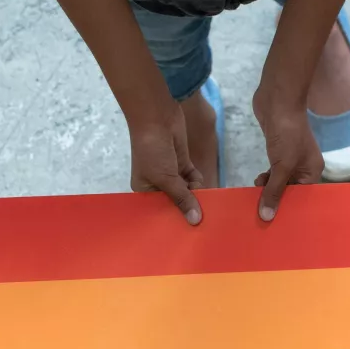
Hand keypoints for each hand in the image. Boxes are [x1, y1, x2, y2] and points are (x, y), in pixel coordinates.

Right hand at [129, 103, 203, 225]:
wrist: (157, 116)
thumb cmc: (152, 150)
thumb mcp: (166, 178)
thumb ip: (182, 199)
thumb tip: (195, 221)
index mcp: (145, 192)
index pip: (160, 212)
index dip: (173, 221)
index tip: (188, 232)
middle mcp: (157, 186)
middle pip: (176, 203)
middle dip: (187, 209)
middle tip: (202, 222)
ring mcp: (171, 174)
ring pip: (187, 192)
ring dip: (196, 195)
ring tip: (205, 202)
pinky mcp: (183, 164)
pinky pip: (193, 180)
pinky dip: (198, 182)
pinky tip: (200, 184)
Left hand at [252, 88, 322, 221]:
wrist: (278, 100)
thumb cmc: (287, 133)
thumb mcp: (282, 166)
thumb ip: (274, 191)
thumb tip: (266, 217)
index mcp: (312, 171)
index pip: (304, 198)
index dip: (290, 209)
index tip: (276, 222)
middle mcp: (304, 167)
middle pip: (292, 192)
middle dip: (277, 201)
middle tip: (262, 213)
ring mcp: (291, 159)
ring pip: (280, 182)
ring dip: (269, 190)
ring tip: (257, 197)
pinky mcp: (278, 152)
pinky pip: (273, 172)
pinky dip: (265, 179)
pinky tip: (257, 182)